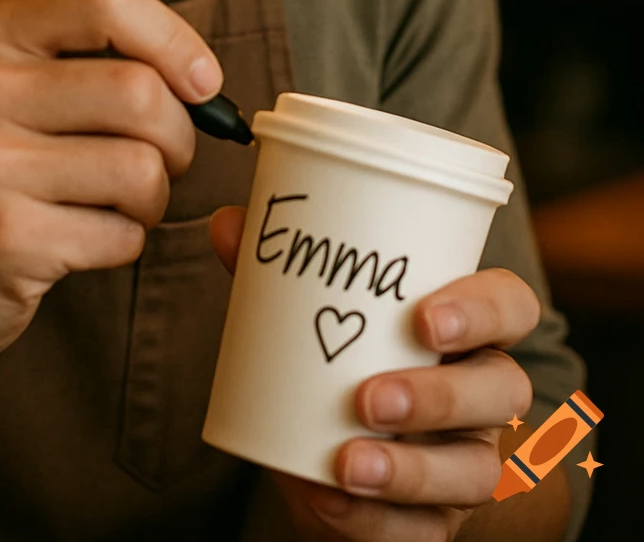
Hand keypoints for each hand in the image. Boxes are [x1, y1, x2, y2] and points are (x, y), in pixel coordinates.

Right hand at [0, 0, 223, 378]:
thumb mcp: (8, 89)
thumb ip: (92, 62)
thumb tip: (204, 79)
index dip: (173, 37)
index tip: (200, 82)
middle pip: (139, 90)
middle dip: (178, 135)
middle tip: (160, 159)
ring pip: (141, 166)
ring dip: (151, 197)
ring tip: (112, 204)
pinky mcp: (1, 238)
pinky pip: (120, 234)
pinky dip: (122, 243)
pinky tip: (77, 241)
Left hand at [210, 207, 539, 541]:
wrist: (337, 460)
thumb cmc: (343, 359)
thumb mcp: (317, 316)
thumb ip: (277, 274)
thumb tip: (227, 225)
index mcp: (466, 326)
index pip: (510, 304)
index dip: (483, 309)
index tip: (424, 318)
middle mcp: (483, 392)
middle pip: (502, 391)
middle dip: (439, 397)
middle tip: (369, 398)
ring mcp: (468, 459)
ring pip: (474, 471)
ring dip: (411, 471)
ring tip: (346, 464)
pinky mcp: (439, 521)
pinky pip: (426, 532)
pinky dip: (377, 522)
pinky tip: (331, 503)